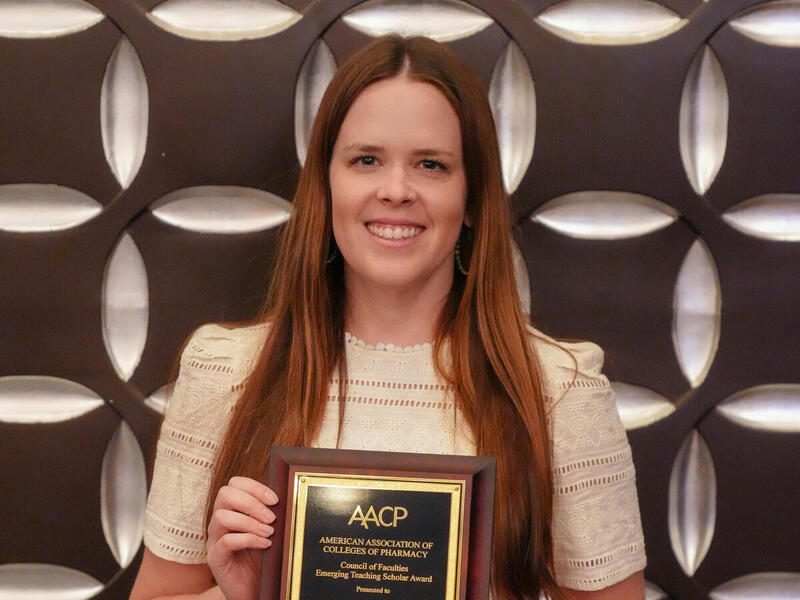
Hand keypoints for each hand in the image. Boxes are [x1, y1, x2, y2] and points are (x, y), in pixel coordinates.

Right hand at [206, 476, 278, 599]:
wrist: (255, 589)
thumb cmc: (263, 558)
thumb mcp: (270, 531)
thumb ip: (272, 514)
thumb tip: (288, 497)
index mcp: (232, 510)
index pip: (234, 484)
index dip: (254, 487)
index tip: (275, 499)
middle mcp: (220, 522)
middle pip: (224, 494)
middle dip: (251, 502)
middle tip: (272, 517)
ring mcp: (215, 540)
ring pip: (222, 516)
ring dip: (250, 522)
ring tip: (269, 532)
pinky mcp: (216, 558)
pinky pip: (226, 541)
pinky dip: (248, 539)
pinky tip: (265, 545)